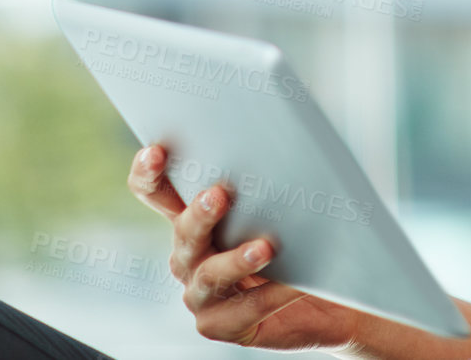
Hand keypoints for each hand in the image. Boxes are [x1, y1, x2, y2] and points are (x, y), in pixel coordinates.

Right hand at [128, 143, 368, 350]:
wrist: (322, 297)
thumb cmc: (299, 244)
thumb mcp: (281, 209)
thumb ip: (268, 187)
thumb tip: (284, 147)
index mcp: (195, 220)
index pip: (156, 193)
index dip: (148, 174)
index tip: (156, 153)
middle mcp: (190, 256)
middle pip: (183, 232)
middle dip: (199, 214)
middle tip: (219, 195)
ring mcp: (201, 294)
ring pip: (208, 275)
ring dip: (235, 260)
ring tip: (265, 248)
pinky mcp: (221, 324)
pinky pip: (242, 310)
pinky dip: (269, 295)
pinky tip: (293, 284)